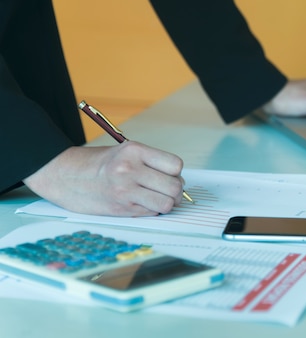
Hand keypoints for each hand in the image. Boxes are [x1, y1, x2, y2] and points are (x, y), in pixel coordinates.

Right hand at [23, 142, 184, 215]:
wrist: (66, 175)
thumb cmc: (101, 163)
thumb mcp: (127, 151)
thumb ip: (152, 162)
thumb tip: (179, 180)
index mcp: (134, 151)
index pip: (175, 165)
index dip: (176, 172)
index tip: (170, 174)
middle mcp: (130, 170)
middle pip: (174, 187)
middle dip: (176, 190)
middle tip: (168, 190)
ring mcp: (125, 191)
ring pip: (167, 204)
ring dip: (168, 203)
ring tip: (158, 198)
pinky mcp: (121, 209)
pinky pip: (152, 213)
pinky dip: (153, 210)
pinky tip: (142, 203)